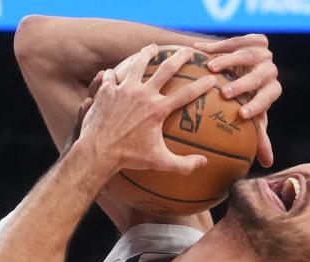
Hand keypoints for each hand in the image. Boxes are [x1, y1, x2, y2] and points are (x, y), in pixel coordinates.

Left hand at [77, 45, 214, 177]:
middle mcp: (143, 94)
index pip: (187, 93)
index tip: (212, 78)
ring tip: (151, 49)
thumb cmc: (128, 158)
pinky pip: (112, 76)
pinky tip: (114, 72)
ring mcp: (124, 90)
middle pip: (166, 69)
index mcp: (158, 109)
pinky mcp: (107, 91)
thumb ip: (183, 165)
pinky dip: (114, 73)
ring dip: (146, 54)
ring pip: (138, 64)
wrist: (97, 152)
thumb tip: (203, 163)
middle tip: (188, 51)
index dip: (203, 84)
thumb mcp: (159, 162)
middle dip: (180, 57)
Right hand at [193, 34, 280, 166]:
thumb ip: (259, 137)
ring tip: (210, 67)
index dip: (258, 105)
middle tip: (225, 92)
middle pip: (260, 75)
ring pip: (248, 54)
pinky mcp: (253, 39)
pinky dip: (219, 45)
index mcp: (271, 90)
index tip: (242, 114)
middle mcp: (269, 70)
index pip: (269, 97)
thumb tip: (267, 164)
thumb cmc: (241, 102)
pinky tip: (200, 50)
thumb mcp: (250, 118)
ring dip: (229, 60)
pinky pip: (237, 40)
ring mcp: (263, 53)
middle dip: (243, 84)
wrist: (239, 73)